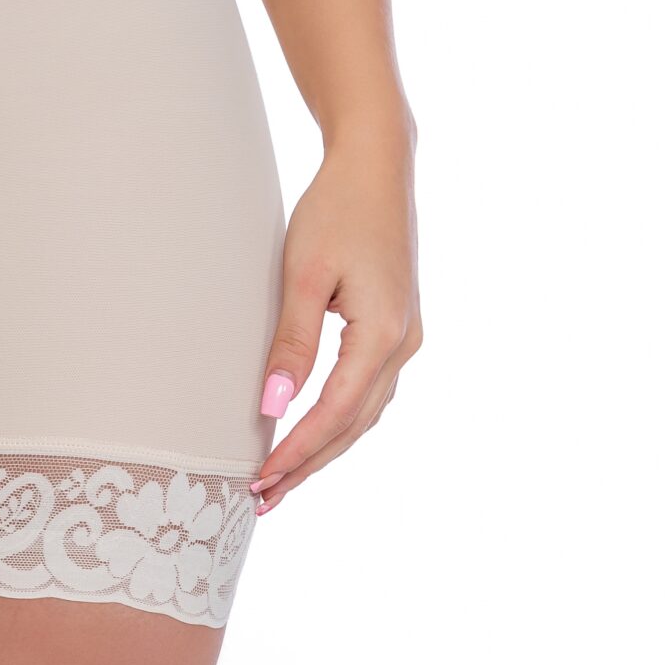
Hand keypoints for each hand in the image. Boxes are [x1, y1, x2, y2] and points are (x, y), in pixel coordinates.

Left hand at [249, 123, 421, 513]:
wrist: (376, 165)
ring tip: (280, 476)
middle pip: (354, 425)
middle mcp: (403, 345)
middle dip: (308, 465)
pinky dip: (339, 418)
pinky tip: (312, 429)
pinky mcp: (395, 326)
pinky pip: (368, 389)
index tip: (259, 479)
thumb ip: (292, 341)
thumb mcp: (305, 272)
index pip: (336, 414)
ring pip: (364, 412)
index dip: (298, 452)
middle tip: (262, 498)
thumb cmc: (336, 209)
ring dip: (324, 447)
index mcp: (384, 335)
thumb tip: (274, 407)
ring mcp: (405, 337)